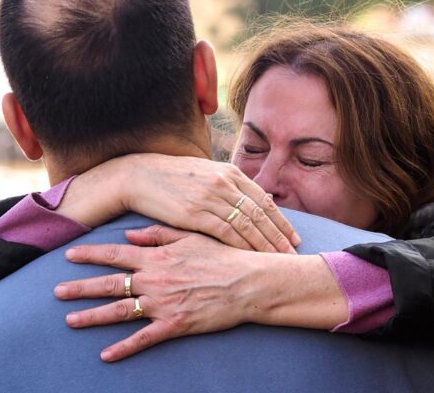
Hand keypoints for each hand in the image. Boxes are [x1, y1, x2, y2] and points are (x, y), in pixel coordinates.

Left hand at [55, 227, 264, 361]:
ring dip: (93, 316)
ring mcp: (162, 304)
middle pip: (109, 284)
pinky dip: (123, 348)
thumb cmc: (222, 257)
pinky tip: (105, 355)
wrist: (247, 282)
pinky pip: (143, 338)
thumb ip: (157, 235)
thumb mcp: (190, 237)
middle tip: (57, 292)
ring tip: (71, 320)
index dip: (91, 255)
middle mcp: (154, 280)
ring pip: (119, 311)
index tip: (69, 255)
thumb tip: (129, 235)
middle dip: (80, 288)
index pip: (115, 255)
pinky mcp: (174, 325)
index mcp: (157, 257)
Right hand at [65, 154, 299, 252]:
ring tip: (279, 260)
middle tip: (294, 254)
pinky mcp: (195, 213)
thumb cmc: (172, 177)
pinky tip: (252, 258)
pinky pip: (226, 232)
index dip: (281, 221)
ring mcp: (211, 197)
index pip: (263, 200)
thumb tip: (253, 199)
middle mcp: (224, 183)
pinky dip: (242, 246)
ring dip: (265, 244)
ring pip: (247, 225)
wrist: (138, 175)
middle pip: (260, 214)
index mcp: (229, 172)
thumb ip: (229, 185)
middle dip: (279, 236)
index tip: (294, 237)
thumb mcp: (205, 173)